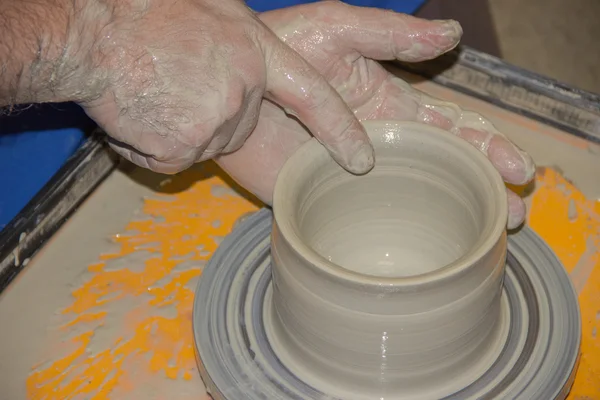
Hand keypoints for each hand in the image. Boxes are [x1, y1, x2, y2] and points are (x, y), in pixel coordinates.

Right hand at [79, 0, 372, 173]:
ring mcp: (216, 121)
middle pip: (243, 123)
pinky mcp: (185, 149)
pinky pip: (180, 156)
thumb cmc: (143, 15)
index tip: (362, 157)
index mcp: (254, 50)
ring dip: (182, 124)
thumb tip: (252, 62)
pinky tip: (142, 110)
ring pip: (210, 140)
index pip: (313, 95)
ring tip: (155, 90)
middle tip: (175, 81)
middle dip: (215, 111)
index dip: (339, 127)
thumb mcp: (210, 9)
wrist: (89, 35)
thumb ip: (240, 40)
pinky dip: (158, 141)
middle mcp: (244, 89)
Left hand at [217, 2, 534, 228]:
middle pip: (445, 168)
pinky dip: (394, 236)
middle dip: (484, 187)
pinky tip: (419, 252)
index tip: (516, 167)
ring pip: (414, 199)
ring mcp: (355, 175)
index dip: (487, 146)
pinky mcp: (324, 197)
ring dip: (453, 216)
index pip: (453, 128)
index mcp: (392, 106)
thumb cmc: (282, 49)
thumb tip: (454, 35)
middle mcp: (382, 143)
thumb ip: (392, 37)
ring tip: (491, 234)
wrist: (231, 85)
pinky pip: (363, 220)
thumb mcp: (340, 31)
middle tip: (516, 210)